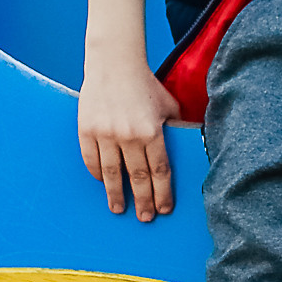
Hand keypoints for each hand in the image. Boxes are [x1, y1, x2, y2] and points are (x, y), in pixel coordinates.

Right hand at [77, 45, 180, 219]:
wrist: (114, 63)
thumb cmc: (145, 85)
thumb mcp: (169, 105)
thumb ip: (178, 128)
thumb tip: (194, 147)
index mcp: (152, 132)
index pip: (159, 171)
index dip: (162, 193)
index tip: (164, 209)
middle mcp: (129, 135)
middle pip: (137, 177)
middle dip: (142, 201)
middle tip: (145, 218)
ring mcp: (105, 133)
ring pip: (111, 173)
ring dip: (116, 194)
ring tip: (119, 209)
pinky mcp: (86, 129)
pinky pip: (91, 159)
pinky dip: (97, 174)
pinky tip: (103, 183)